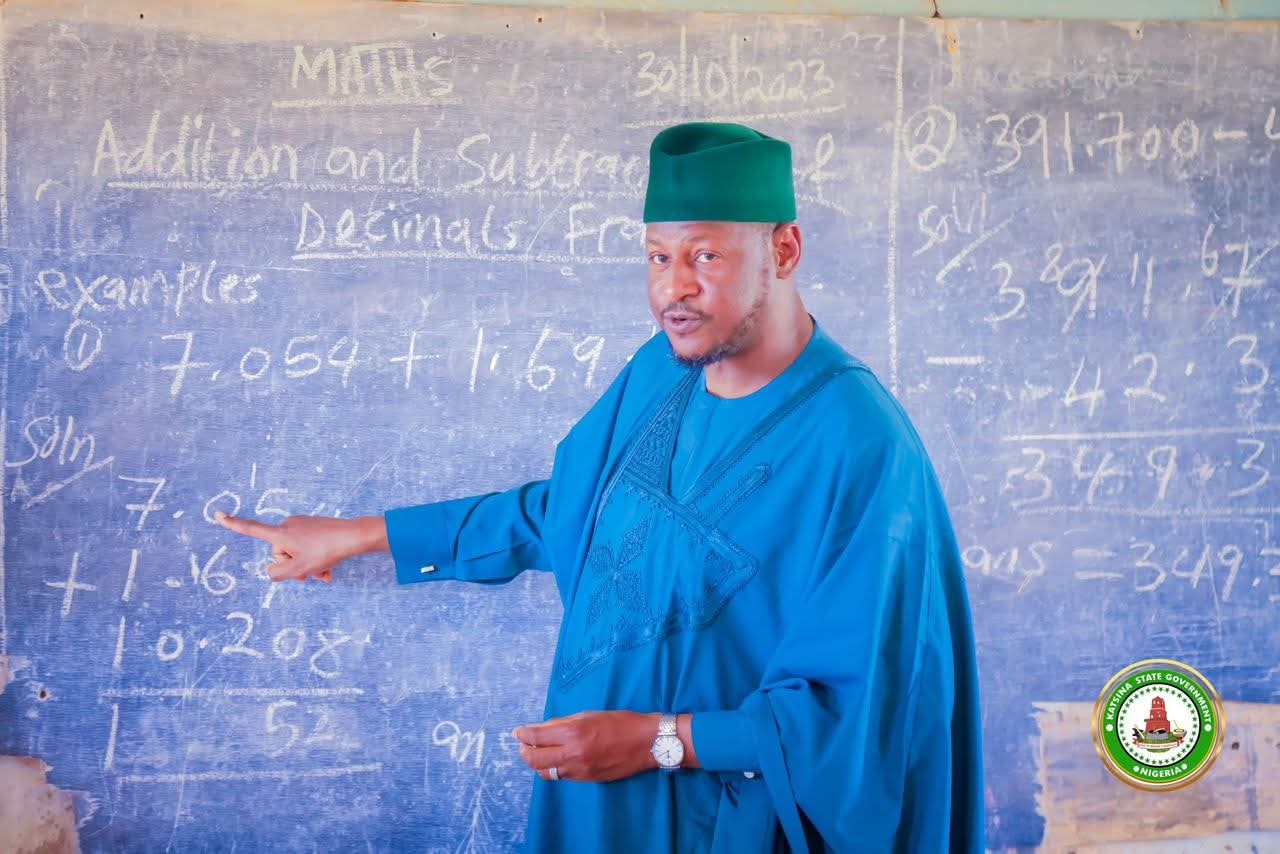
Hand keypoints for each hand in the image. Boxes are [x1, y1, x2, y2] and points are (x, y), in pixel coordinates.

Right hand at [214, 513, 387, 582]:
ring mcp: (303, 525)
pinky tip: (329, 570)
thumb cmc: (326, 551)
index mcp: (280, 534)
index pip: (251, 530)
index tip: (218, 514)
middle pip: (280, 553)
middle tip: (309, 576)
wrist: (354, 537)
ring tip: (323, 574)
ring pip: (297, 552)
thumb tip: (273, 571)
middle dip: (293, 566)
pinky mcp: (315, 527)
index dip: (233, 525)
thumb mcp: (299, 569)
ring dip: (307, 566)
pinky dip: (316, 560)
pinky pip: (309, 547)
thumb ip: (278, 574)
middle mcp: (288, 526)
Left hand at [512, 711, 660, 782]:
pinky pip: (561, 777)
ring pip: (545, 772)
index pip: (536, 737)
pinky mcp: (586, 779)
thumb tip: (544, 728)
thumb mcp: (589, 715)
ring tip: (535, 755)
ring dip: (536, 763)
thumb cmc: (621, 722)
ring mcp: (579, 769)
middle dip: (524, 751)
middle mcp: (572, 753)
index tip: (517, 732)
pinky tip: (554, 762)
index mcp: (572, 731)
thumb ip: (564, 722)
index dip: (523, 734)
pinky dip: (552, 770)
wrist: (647, 743)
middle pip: (535, 758)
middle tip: (523, 745)